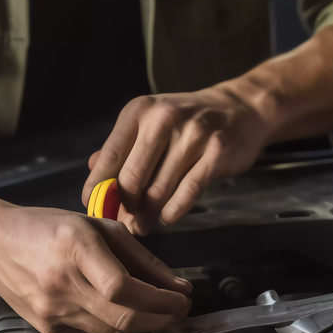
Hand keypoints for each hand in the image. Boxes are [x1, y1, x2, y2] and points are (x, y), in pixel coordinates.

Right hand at [0, 199, 191, 332]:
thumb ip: (140, 256)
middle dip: (161, 318)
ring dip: (143, 325)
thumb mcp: (97, 226)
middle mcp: (62, 284)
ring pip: (112, 332)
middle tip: (179, 310)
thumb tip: (177, 286)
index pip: (123, 288)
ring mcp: (52, 312)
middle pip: (123, 317)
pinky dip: (116, 328)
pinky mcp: (48, 329)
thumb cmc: (47, 228)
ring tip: (158, 311)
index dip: (160, 299)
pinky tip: (123, 313)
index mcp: (75, 249)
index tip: (182, 298)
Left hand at [81, 86, 271, 235]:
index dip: (98, 187)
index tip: (93, 207)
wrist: (240, 108)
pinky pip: (187, 193)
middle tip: (123, 222)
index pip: (110, 155)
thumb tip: (94, 175)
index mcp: (140, 110)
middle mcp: (164, 119)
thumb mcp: (150, 121)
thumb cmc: (186, 120)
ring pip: (159, 190)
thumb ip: (121, 147)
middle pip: (132, 177)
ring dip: (148, 215)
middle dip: (124, 207)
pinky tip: (166, 217)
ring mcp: (193, 135)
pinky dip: (173, 211)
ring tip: (143, 225)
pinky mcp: (216, 153)